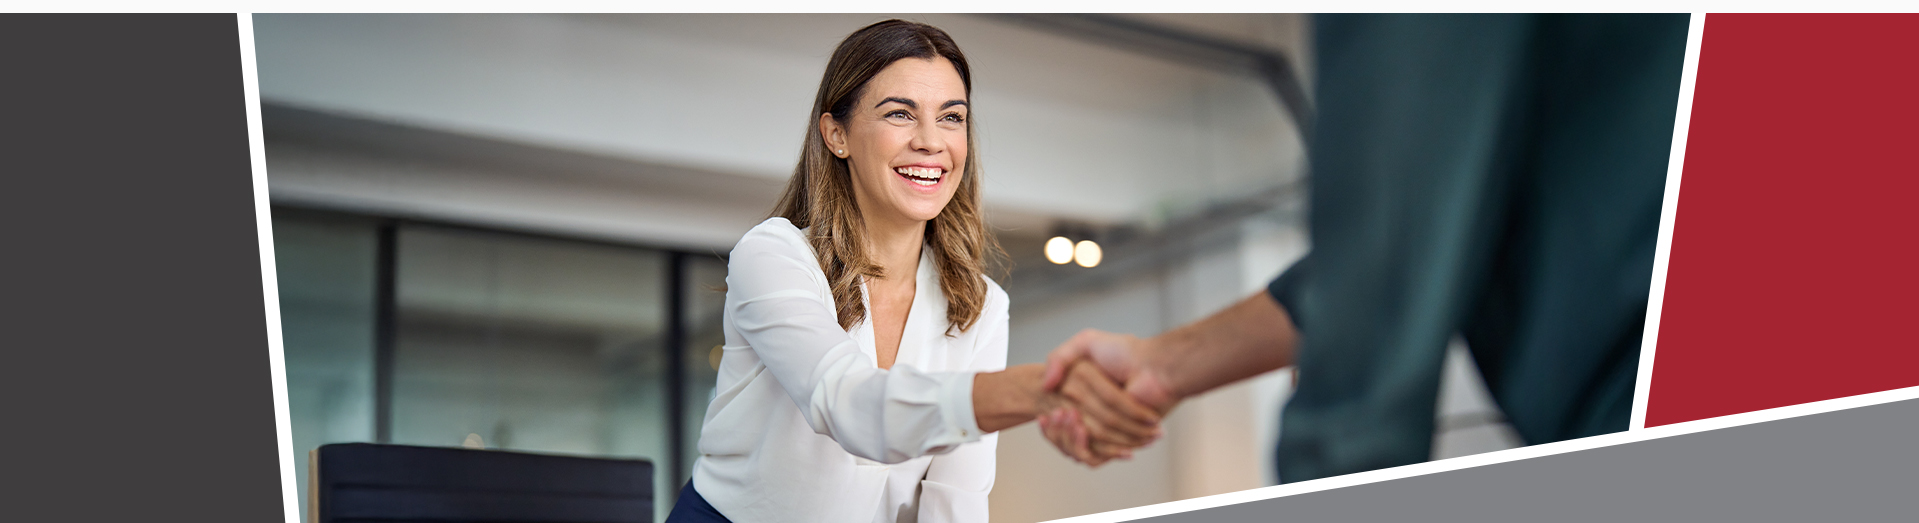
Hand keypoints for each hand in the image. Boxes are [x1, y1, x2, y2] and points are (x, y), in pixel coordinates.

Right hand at [1038, 330, 1182, 466]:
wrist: (1154, 367)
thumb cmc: (1125, 352)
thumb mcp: (1085, 342)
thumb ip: (1059, 358)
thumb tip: (1045, 386)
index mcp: (1084, 398)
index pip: (1057, 420)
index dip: (1049, 424)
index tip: (1045, 415)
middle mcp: (1094, 415)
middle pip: (1065, 437)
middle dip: (1057, 431)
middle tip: (1055, 416)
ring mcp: (1107, 429)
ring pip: (1076, 448)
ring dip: (1068, 438)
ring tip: (1070, 418)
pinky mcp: (1119, 441)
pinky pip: (1095, 455)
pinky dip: (1083, 446)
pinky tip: (1080, 429)